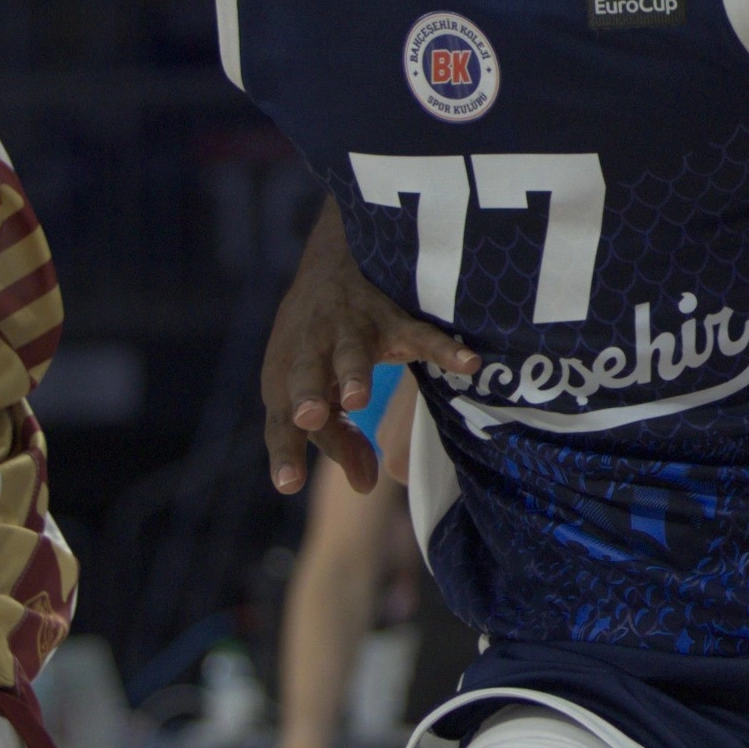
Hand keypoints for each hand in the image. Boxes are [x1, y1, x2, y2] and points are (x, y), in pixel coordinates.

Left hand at [258, 214, 474, 496]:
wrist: (334, 260)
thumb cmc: (317, 345)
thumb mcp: (316, 389)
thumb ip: (338, 440)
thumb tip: (363, 488)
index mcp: (287, 378)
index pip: (281, 420)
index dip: (285, 450)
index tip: (288, 483)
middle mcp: (314, 351)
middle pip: (305, 374)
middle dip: (306, 395)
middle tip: (309, 416)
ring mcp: (352, 330)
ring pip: (350, 351)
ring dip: (353, 372)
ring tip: (358, 399)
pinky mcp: (391, 316)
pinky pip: (420, 333)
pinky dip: (443, 347)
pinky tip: (467, 363)